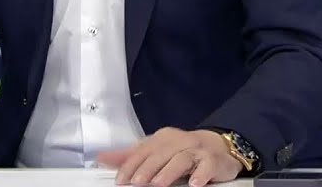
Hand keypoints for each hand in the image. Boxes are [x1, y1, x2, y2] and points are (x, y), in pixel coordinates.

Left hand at [97, 128, 242, 186]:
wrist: (219, 147)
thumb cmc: (183, 150)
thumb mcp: (156, 151)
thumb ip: (131, 156)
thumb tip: (102, 159)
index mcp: (162, 138)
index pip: (143, 151)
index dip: (130, 165)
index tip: (121, 179)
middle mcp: (178, 141)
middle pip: (160, 154)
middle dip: (147, 169)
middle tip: (137, 182)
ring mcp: (197, 149)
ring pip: (181, 159)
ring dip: (168, 172)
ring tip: (158, 184)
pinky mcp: (213, 160)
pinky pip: (206, 166)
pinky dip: (200, 174)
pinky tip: (194, 184)